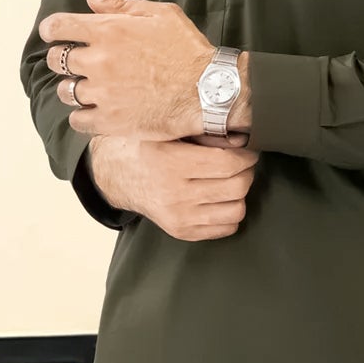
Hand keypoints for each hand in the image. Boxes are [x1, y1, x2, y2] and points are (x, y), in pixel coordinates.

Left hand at [40, 0, 211, 138]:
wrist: (208, 90)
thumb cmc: (187, 50)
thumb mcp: (160, 14)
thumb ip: (121, 6)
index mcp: (107, 30)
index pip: (58, 26)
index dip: (50, 30)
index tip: (53, 34)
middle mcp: (98, 61)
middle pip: (56, 60)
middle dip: (60, 60)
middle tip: (74, 64)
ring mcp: (102, 93)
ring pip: (65, 91)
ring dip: (71, 89)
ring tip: (86, 90)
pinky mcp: (110, 121)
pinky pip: (77, 120)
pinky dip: (81, 116)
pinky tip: (93, 112)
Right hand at [89, 132, 256, 241]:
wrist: (116, 176)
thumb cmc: (145, 148)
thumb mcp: (167, 130)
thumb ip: (202, 131)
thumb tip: (242, 137)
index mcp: (171, 163)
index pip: (227, 163)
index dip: (246, 156)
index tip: (247, 151)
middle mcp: (175, 194)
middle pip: (237, 187)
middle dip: (246, 172)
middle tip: (241, 164)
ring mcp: (179, 217)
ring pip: (236, 210)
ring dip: (239, 194)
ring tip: (230, 181)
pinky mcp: (181, 231)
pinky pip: (226, 228)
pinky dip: (230, 213)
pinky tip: (219, 199)